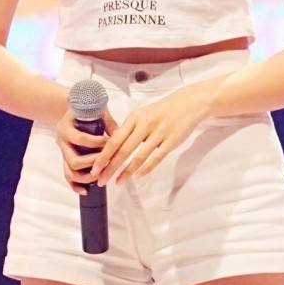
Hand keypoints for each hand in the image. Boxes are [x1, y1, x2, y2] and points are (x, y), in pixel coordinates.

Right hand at [55, 108, 118, 194]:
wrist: (72, 111)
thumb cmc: (87, 109)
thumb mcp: (97, 111)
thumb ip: (108, 122)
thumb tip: (122, 135)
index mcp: (65, 127)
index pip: (80, 139)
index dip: (96, 143)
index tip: (110, 143)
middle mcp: (61, 141)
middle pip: (73, 160)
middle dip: (92, 163)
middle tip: (107, 163)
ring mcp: (62, 152)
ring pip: (69, 171)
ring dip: (86, 177)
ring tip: (100, 176)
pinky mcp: (65, 160)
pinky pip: (67, 176)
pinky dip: (75, 185)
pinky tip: (86, 190)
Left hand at [91, 80, 213, 185]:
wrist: (188, 103)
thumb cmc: (162, 110)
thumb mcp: (143, 114)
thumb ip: (129, 129)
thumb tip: (112, 147)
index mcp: (135, 117)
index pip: (114, 139)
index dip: (103, 156)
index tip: (95, 168)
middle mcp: (145, 124)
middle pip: (123, 150)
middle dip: (110, 167)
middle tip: (101, 180)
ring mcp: (159, 133)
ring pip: (138, 157)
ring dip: (126, 172)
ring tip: (118, 182)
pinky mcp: (172, 141)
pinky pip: (156, 158)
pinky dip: (145, 169)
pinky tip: (137, 177)